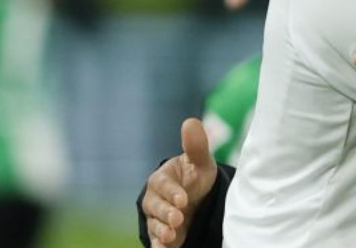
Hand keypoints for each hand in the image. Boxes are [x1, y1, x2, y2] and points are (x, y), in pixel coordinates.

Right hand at [141, 118, 217, 247]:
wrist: (199, 199)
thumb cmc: (197, 177)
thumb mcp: (201, 162)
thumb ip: (196, 145)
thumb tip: (190, 121)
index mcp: (162, 179)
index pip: (163, 185)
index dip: (171, 192)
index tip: (183, 199)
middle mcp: (155, 199)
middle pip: (156, 206)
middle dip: (166, 213)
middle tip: (178, 218)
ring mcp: (157, 218)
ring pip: (155, 224)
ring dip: (162, 231)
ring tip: (172, 236)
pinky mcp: (161, 234)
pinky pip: (156, 240)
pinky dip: (159, 246)